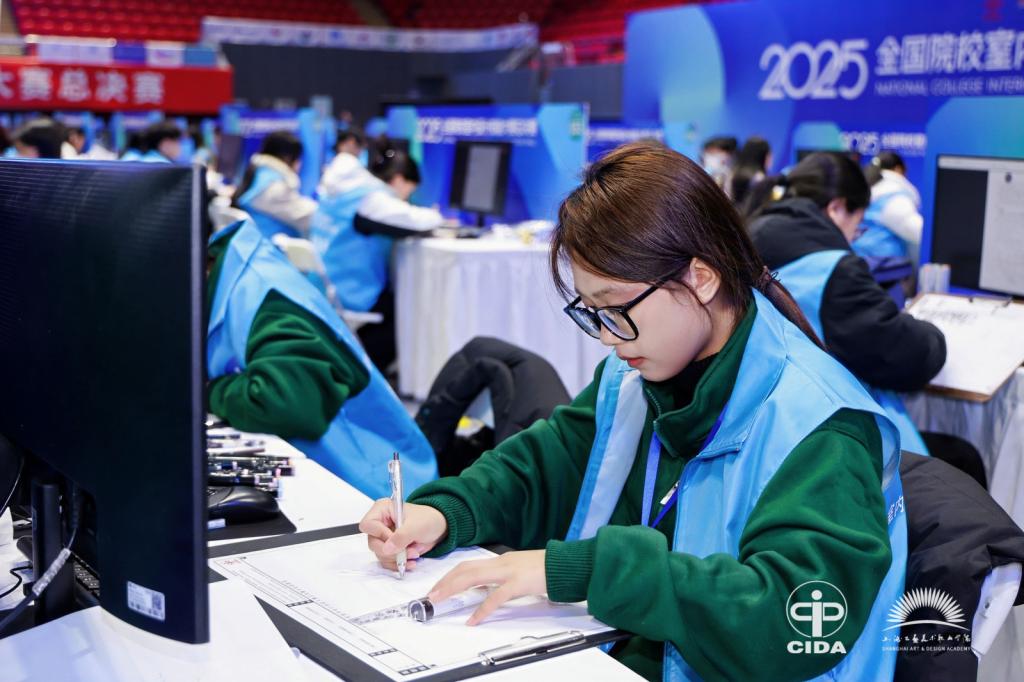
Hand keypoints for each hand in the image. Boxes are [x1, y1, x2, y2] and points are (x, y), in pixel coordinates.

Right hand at [359, 499, 447, 571]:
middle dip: (392, 551)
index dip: (380, 534)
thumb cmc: (428, 519)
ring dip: (397, 558)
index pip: (368, 525)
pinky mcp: (390, 549)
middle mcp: (380, 523)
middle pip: (373, 543)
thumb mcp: (416, 526)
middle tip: (408, 552)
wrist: (439, 528)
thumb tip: (386, 549)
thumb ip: (401, 537)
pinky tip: (410, 563)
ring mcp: (384, 538)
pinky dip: (398, 564)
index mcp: (382, 510)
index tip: (396, 539)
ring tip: (414, 555)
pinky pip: (387, 561)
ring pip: (380, 554)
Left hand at [427, 550, 546, 625]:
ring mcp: (509, 572)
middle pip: (465, 569)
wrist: (564, 564)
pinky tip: (473, 619)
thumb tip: (486, 588)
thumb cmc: (545, 568)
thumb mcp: (518, 570)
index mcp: (500, 561)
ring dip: (453, 588)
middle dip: (445, 582)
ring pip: (473, 577)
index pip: (468, 565)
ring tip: (440, 600)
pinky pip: (496, 597)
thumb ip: (502, 578)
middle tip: (431, 595)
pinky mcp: (519, 583)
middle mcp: (500, 563)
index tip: (438, 587)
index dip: (450, 575)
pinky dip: (482, 609)